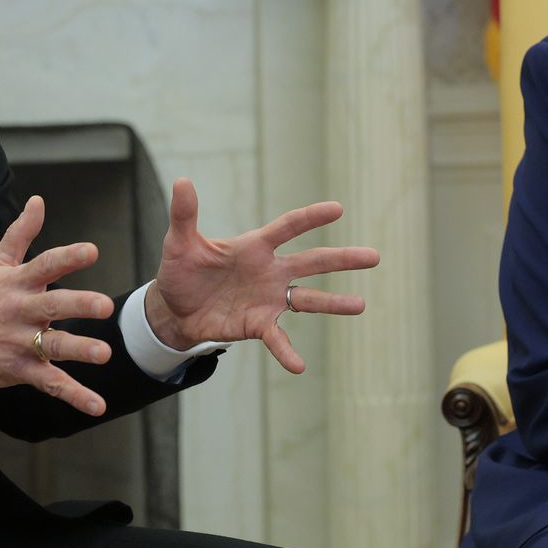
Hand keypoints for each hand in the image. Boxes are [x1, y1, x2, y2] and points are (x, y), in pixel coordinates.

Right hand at [0, 196, 116, 415]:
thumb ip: (20, 234)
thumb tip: (38, 201)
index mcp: (14, 284)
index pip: (43, 266)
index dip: (67, 258)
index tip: (92, 251)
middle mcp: (17, 312)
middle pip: (51, 306)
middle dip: (78, 304)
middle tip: (105, 305)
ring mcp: (18, 344)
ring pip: (52, 346)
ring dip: (79, 350)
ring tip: (104, 353)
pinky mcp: (19, 371)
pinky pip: (50, 383)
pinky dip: (74, 395)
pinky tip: (97, 405)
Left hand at [144, 178, 379, 373]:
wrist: (173, 311)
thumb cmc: (180, 272)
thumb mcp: (179, 244)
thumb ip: (184, 215)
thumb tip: (182, 181)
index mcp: (255, 246)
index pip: (288, 228)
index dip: (311, 218)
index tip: (337, 209)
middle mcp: (270, 271)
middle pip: (312, 261)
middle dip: (342, 259)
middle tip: (374, 257)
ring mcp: (268, 299)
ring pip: (308, 299)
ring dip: (333, 303)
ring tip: (361, 305)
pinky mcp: (259, 325)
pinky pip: (278, 339)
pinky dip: (288, 352)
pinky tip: (300, 366)